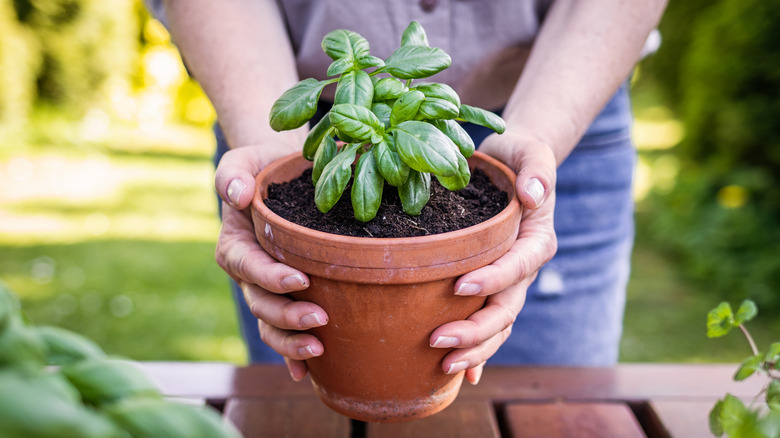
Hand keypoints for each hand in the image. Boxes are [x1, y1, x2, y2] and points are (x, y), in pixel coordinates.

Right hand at [214, 145, 327, 381]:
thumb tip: (239, 195)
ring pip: (270, 325)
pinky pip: (284, 332)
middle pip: (260, 304)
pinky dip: (292, 356)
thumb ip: (233, 175)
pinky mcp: (286, 298)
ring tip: (319, 350)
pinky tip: (308, 373)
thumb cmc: (263, 167)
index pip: (248, 266)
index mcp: (236, 245)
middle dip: (286, 317)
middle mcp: (248, 274)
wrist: (282, 176)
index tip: (299, 280)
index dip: (270, 277)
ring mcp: (266, 291)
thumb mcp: (244, 161)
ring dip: (290, 342)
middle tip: (319, 320)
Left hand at [429, 130, 558, 383]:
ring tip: (444, 365)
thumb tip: (533, 195)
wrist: (514, 169)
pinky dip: (477, 353)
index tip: (459, 287)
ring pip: (498, 325)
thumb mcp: (531, 151)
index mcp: (537, 240)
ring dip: (475, 349)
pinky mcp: (492, 290)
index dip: (493, 279)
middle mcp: (525, 269)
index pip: (518, 266)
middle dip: (476, 329)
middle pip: (507, 307)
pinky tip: (459, 377)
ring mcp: (510, 284)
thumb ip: (538, 169)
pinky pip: (488, 325)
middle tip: (438, 340)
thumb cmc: (518, 158)